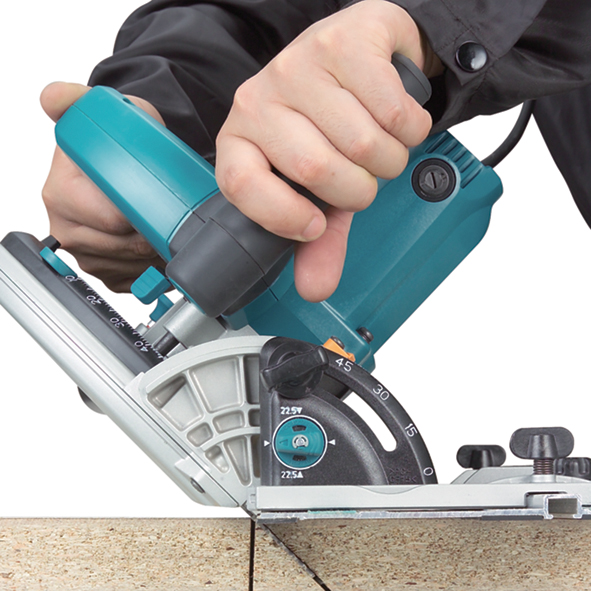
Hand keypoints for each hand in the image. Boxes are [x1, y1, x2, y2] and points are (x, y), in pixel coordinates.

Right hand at [40, 82, 165, 291]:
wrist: (121, 165)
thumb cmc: (116, 143)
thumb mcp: (107, 112)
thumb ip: (77, 100)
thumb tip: (53, 97)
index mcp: (60, 193)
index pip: (111, 219)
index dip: (145, 215)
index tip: (166, 206)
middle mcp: (67, 227)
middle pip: (124, 247)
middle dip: (155, 235)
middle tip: (177, 218)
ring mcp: (84, 252)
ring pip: (131, 266)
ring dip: (157, 253)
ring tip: (169, 229)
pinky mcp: (102, 270)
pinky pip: (133, 280)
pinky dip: (153, 270)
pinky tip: (160, 248)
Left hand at [216, 0, 436, 301]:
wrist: (364, 56)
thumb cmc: (334, 127)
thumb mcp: (321, 191)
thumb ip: (318, 240)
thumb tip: (315, 289)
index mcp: (242, 139)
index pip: (243, 185)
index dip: (285, 216)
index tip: (316, 223)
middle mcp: (262, 99)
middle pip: (317, 170)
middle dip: (357, 187)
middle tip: (359, 174)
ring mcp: (300, 65)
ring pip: (363, 143)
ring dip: (387, 158)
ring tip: (378, 143)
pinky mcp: (345, 41)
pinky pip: (394, 111)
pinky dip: (411, 128)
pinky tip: (396, 117)